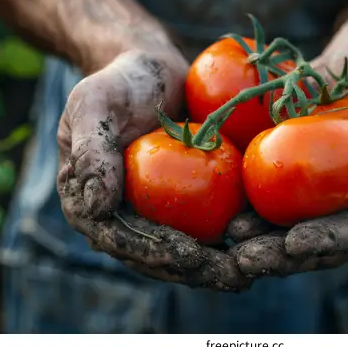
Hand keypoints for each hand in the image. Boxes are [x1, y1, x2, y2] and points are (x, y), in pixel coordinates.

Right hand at [57, 48, 249, 290]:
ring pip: (183, 252)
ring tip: (251, 271)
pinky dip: (229, 240)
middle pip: (155, 256)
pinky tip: (258, 243)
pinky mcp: (181, 204)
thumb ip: (90, 150)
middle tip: (233, 276)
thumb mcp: (94, 104)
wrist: (152, 70)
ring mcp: (152, 213)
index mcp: (89, 203)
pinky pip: (203, 227)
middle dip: (194, 272)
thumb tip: (95, 207)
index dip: (154, 253)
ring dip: (216, 267)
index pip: (120, 239)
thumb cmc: (119, 82)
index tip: (190, 256)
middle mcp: (120, 217)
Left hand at [228, 48, 347, 276]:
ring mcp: (321, 204)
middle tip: (247, 258)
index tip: (293, 242)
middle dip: (283, 258)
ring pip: (290, 238)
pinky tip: (227, 221)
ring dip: (261, 247)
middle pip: (320, 247)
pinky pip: (271, 210)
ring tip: (231, 245)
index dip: (328, 242)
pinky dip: (250, 219)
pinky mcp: (294, 189)